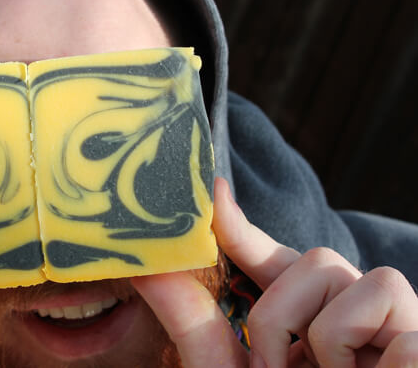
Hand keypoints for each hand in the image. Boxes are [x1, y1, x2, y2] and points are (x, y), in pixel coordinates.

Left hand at [132, 177, 417, 366]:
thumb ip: (194, 323)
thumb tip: (149, 268)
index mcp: (304, 319)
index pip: (273, 260)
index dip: (242, 227)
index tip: (210, 192)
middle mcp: (352, 314)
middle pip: (316, 259)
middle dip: (279, 314)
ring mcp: (398, 329)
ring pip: (353, 279)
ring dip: (323, 340)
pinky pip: (401, 323)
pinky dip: (377, 363)